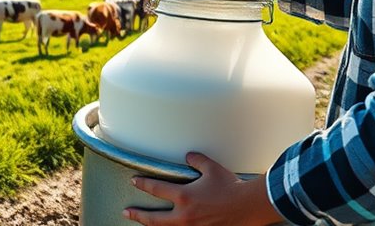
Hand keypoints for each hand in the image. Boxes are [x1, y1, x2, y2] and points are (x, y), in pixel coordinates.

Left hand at [123, 152, 282, 225]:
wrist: (248, 206)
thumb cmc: (230, 186)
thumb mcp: (212, 168)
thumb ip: (197, 160)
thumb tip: (189, 155)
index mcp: (184, 196)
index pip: (156, 189)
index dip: (143, 184)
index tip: (134, 182)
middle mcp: (185, 215)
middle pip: (153, 218)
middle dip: (138, 215)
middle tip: (126, 212)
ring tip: (143, 224)